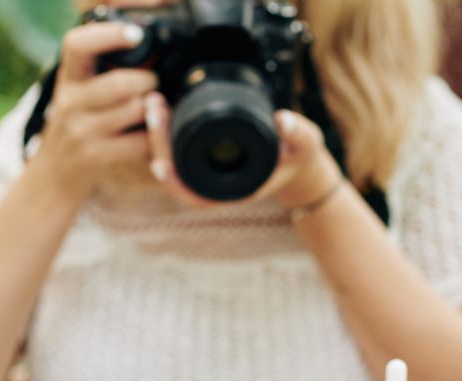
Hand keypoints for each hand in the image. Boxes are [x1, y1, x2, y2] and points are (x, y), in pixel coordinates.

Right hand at [27, 19, 158, 202]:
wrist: (52, 178)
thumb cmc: (75, 130)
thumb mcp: (78, 97)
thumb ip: (101, 75)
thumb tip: (147, 54)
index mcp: (68, 80)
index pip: (77, 45)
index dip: (108, 35)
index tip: (136, 36)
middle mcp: (69, 102)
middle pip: (120, 83)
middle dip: (148, 82)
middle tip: (154, 86)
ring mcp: (80, 131)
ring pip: (135, 110)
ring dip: (156, 109)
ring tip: (157, 110)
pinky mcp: (94, 157)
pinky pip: (140, 142)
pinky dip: (156, 139)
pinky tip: (156, 137)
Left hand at [143, 92, 343, 209]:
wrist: (298, 162)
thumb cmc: (300, 157)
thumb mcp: (306, 143)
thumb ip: (298, 133)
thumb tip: (283, 120)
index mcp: (236, 190)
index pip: (197, 197)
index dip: (175, 185)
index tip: (159, 165)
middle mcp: (218, 185)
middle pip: (177, 174)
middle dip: (159, 144)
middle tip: (154, 109)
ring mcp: (209, 171)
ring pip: (173, 161)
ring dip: (159, 134)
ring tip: (155, 103)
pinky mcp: (206, 157)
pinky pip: (179, 149)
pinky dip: (168, 130)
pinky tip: (164, 108)